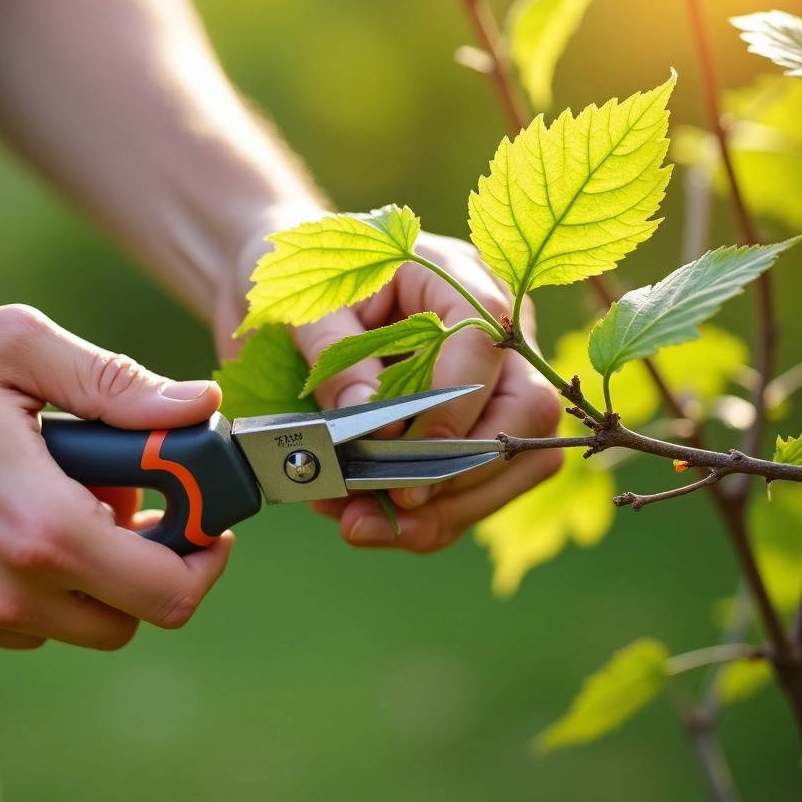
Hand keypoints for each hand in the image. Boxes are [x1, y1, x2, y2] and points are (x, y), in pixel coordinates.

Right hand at [0, 305, 231, 658]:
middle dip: (148, 567)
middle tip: (129, 509)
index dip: (202, 559)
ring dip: (88, 577)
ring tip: (56, 505)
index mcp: (39, 525)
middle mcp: (4, 590)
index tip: (202, 525)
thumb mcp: (16, 348)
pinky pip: (17, 626)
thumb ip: (116, 383)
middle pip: (129, 618)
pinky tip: (3, 527)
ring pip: (74, 625)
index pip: (165, 589)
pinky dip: (32, 589)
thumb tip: (195, 405)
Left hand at [218, 230, 561, 553]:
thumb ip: (334, 354)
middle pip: (526, 411)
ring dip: (448, 510)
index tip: (406, 445)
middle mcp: (490, 331)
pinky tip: (368, 520)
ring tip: (364, 524)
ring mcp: (492, 383)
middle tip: (394, 504)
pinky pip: (478, 486)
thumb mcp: (301, 305)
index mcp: (452, 277)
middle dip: (464, 473)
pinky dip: (430, 518)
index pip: (486, 340)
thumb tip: (372, 419)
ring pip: (516, 463)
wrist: (274, 284)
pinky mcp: (472, 429)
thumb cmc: (297, 280)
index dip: (455, 402)